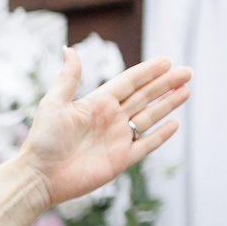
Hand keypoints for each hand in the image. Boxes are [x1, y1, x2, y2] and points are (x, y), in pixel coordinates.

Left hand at [16, 50, 190, 209]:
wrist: (39, 176)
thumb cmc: (42, 140)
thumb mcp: (54, 104)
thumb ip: (68, 77)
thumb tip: (68, 48)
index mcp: (96, 103)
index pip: (129, 82)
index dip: (148, 71)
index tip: (167, 60)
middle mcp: (109, 118)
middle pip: (144, 96)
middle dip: (166, 84)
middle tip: (187, 71)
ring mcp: (117, 139)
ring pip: (149, 117)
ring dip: (168, 104)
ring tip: (186, 90)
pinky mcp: (120, 160)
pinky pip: (146, 144)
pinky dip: (160, 134)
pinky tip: (174, 123)